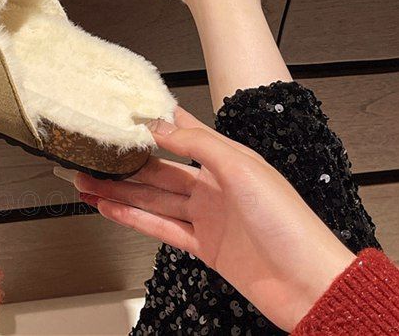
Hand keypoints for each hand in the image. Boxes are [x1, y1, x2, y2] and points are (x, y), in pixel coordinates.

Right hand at [67, 108, 353, 331]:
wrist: (309, 285)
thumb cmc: (289, 224)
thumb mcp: (242, 168)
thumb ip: (198, 144)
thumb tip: (161, 124)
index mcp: (227, 159)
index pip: (183, 132)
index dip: (153, 122)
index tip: (123, 114)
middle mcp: (215, 186)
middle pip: (159, 169)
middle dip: (124, 164)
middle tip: (92, 157)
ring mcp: (208, 217)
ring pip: (154, 199)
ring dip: (120, 191)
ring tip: (89, 183)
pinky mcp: (204, 247)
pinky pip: (161, 228)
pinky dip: (134, 218)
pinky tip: (112, 209)